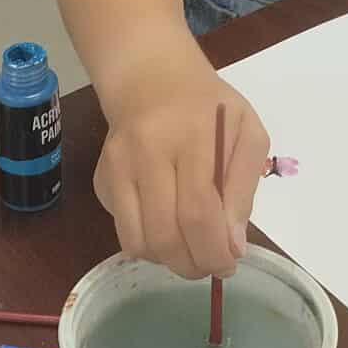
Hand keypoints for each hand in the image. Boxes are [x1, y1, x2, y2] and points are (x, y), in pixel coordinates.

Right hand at [94, 55, 270, 278]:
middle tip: (210, 268)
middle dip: (191, 264)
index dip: (213, 249)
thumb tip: (232, 246)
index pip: (198, 210)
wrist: (150, 79)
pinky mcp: (101, 181)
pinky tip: (167, 230)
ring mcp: (116, 169)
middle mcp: (146, 153)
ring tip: (190, 254)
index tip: (228, 265)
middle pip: (164, 233)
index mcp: (190, 137)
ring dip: (168, 261)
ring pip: (137, 241)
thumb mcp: (247, 134)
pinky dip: (149, 245)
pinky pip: (123, 231)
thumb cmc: (208, 108)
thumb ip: (242, 189)